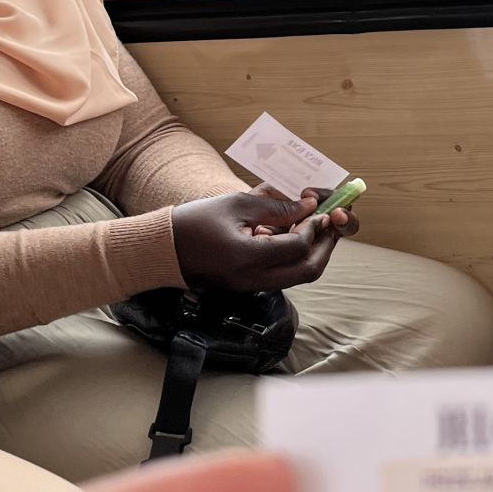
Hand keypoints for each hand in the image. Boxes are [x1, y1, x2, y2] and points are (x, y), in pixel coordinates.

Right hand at [172, 186, 356, 296]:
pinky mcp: (248, 287)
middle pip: (308, 271)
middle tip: (329, 225)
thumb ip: (277, 206)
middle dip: (324, 247)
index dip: (314, 227)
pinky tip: (292, 238)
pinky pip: (282, 277)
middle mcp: (253, 279)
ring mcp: (251, 287)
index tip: (319, 211)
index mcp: (248, 257)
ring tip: (314, 229)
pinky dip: (294, 259)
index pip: (298, 247)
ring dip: (312, 254)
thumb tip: (310, 207)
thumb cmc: (196, 221)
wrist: (164, 249)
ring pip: (298, 277)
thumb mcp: (237, 204)